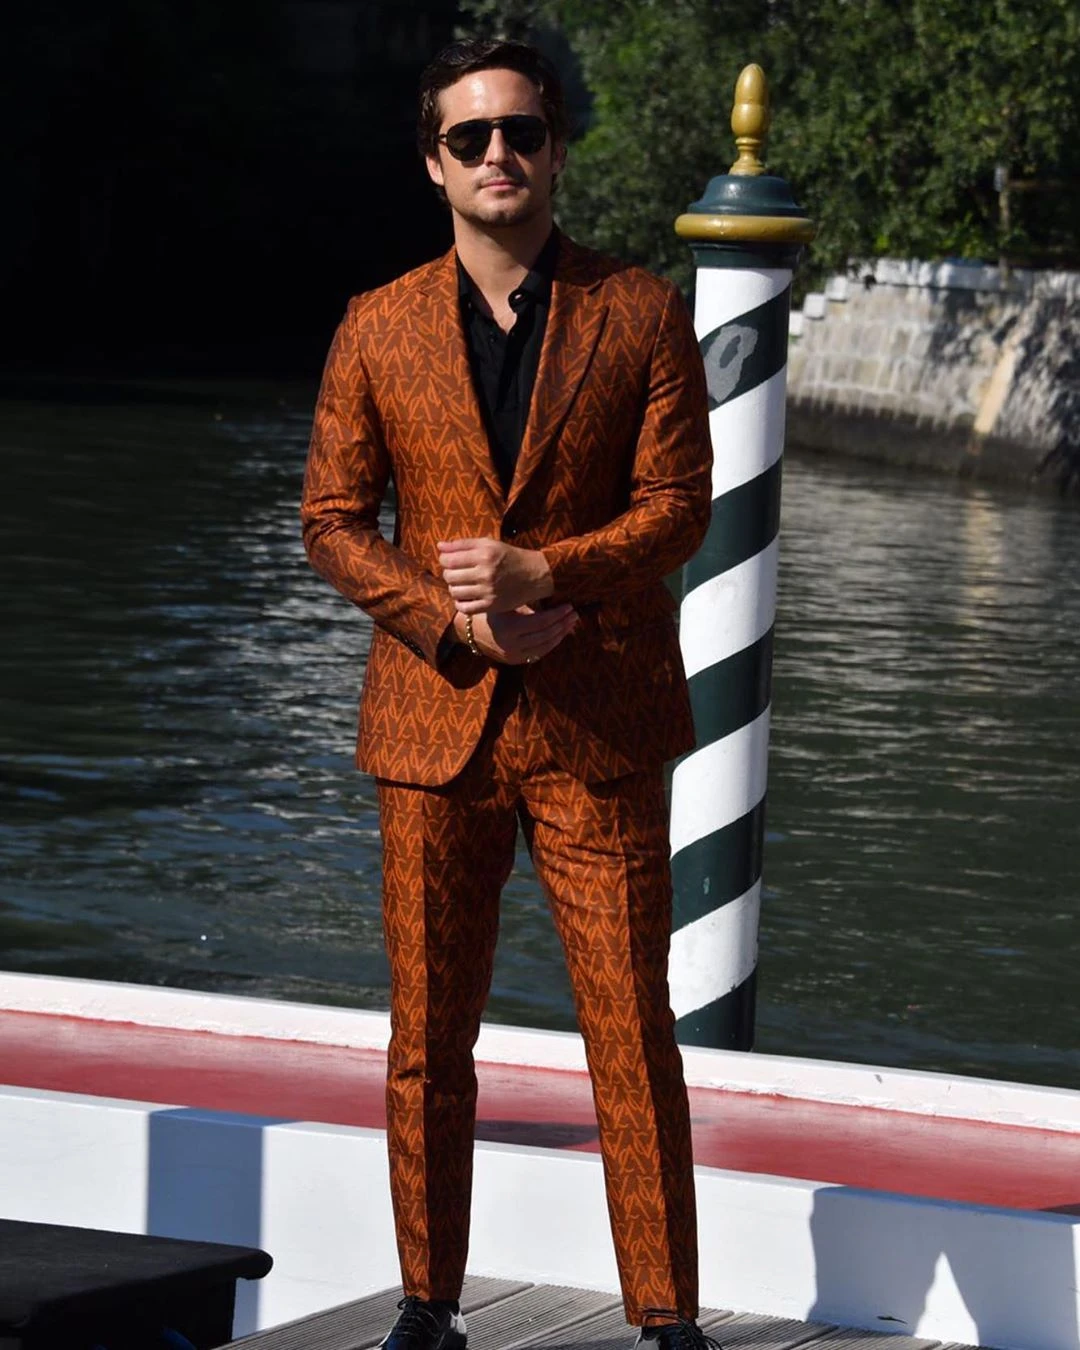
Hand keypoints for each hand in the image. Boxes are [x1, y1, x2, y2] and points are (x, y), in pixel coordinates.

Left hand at [438, 537, 553, 614]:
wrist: (534, 575)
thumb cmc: (509, 557)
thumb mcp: (489, 544)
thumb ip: (463, 544)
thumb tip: (440, 546)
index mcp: (484, 554)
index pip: (449, 559)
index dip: (444, 559)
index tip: (449, 560)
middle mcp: (486, 573)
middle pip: (449, 576)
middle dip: (449, 573)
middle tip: (457, 571)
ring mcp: (488, 591)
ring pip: (454, 592)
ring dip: (454, 587)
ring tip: (462, 583)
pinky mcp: (491, 606)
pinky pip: (464, 608)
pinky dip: (460, 603)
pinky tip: (466, 596)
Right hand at [457, 605, 577, 664]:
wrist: (470, 630)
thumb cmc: (490, 609)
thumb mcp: (504, 601)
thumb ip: (525, 599)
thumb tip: (552, 590)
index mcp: (509, 628)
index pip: (541, 622)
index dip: (557, 614)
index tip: (569, 606)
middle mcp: (511, 645)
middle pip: (545, 635)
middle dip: (563, 624)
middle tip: (574, 613)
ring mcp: (513, 655)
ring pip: (544, 647)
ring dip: (561, 634)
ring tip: (571, 622)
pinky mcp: (514, 661)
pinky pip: (538, 654)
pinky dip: (551, 644)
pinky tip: (560, 633)